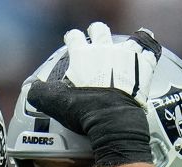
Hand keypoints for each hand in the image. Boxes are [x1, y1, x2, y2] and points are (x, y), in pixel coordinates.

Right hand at [26, 23, 162, 166]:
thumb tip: (32, 89)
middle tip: (95, 35)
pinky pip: (150, 48)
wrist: (112, 119)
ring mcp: (126, 56)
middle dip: (97, 31)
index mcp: (82, 55)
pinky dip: (149, 47)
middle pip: (100, 31)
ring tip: (124, 44)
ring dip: (124, 41)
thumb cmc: (83, 111)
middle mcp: (104, 50)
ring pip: (126, 38)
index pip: (74, 38)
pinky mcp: (144, 65)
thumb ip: (40, 93)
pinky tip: (148, 47)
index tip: (71, 39)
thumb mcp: (54, 103)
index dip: (72, 38)